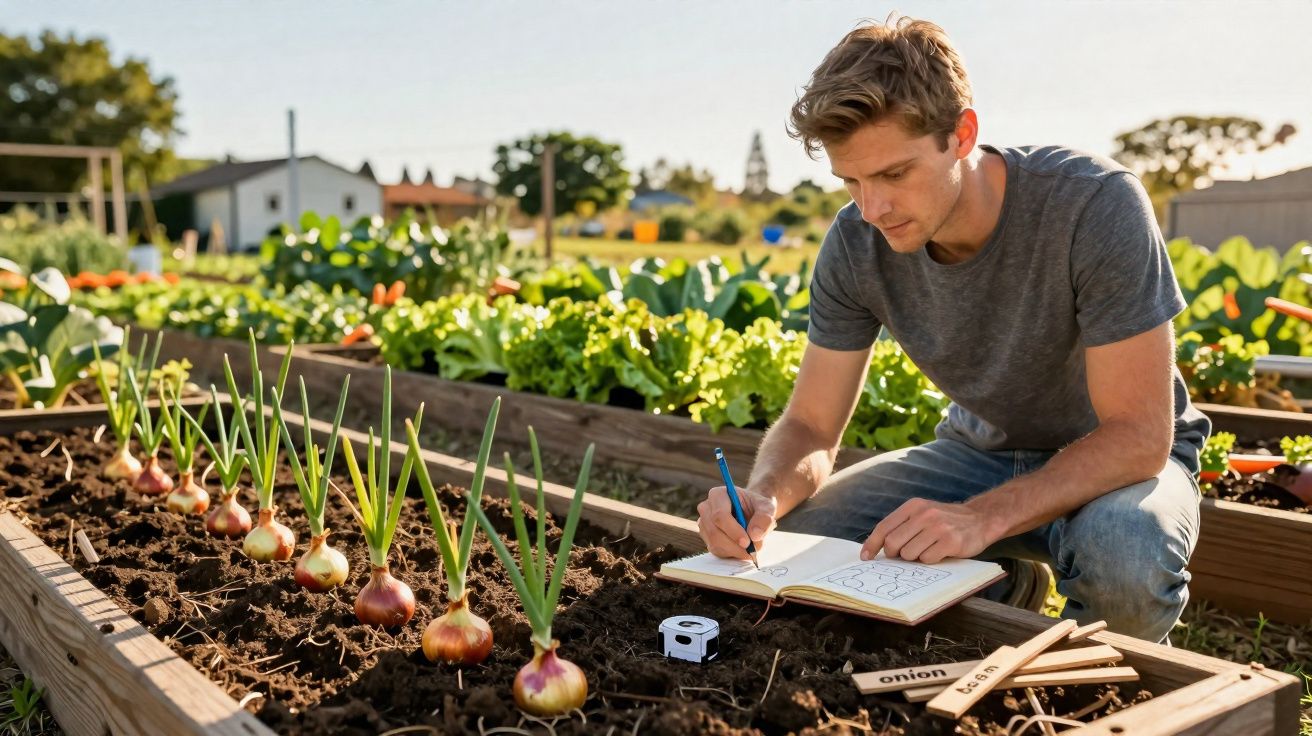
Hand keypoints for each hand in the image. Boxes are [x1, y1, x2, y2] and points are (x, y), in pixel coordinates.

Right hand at [697, 485, 777, 559]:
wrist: (752, 512)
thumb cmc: (757, 507)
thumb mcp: (767, 507)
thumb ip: (764, 518)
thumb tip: (754, 535)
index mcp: (718, 495)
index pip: (720, 515)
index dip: (733, 530)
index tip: (747, 542)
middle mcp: (706, 508)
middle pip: (714, 531)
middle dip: (734, 545)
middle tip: (752, 551)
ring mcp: (704, 524)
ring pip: (714, 543)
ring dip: (734, 550)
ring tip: (751, 548)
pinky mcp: (707, 538)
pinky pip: (716, 550)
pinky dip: (731, 553)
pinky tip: (742, 549)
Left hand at [860, 498, 996, 563]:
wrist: (981, 519)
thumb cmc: (945, 521)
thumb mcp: (922, 513)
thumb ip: (902, 525)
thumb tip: (877, 546)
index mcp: (913, 506)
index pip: (884, 527)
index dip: (872, 544)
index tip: (865, 557)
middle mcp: (924, 514)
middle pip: (893, 544)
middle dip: (895, 554)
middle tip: (904, 555)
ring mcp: (938, 527)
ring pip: (909, 554)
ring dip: (915, 557)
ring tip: (928, 549)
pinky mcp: (950, 541)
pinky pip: (927, 560)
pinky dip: (930, 560)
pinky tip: (940, 552)